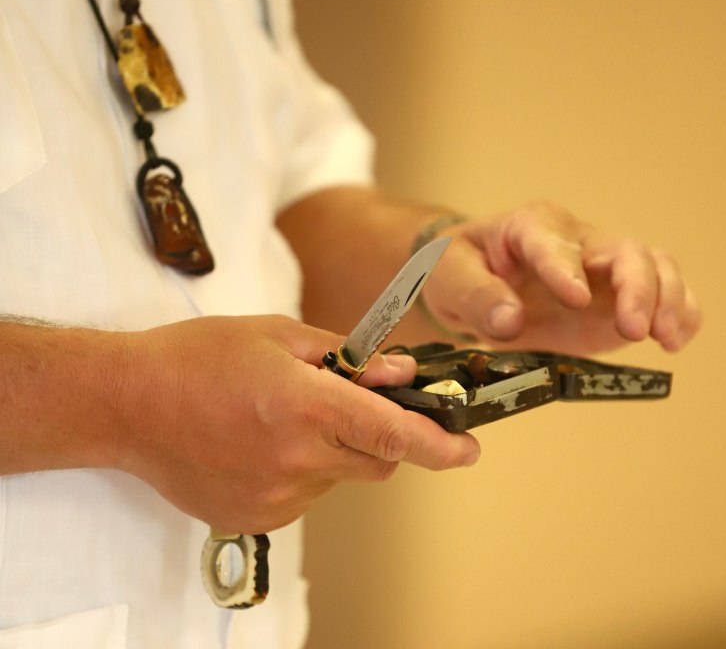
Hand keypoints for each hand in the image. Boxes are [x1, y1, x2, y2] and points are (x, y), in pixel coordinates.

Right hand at [115, 315, 479, 533]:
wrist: (127, 403)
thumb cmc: (198, 357)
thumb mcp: (278, 334)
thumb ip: (346, 355)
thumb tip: (398, 373)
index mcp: (305, 406)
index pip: (392, 434)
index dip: (440, 445)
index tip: (469, 450)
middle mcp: (295, 460)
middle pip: (376, 462)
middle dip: (380, 437)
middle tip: (347, 405)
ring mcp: (274, 497)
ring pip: (338, 477)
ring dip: (332, 450)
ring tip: (282, 417)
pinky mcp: (254, 518)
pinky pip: (303, 496)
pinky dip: (301, 469)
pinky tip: (262, 442)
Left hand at [421, 201, 700, 354]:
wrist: (473, 278)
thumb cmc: (458, 268)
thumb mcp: (449, 275)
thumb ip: (476, 296)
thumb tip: (509, 321)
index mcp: (529, 226)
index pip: (553, 241)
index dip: (565, 268)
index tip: (575, 299)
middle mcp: (576, 239)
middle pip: (624, 250)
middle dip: (637, 287)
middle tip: (634, 329)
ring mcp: (603, 267)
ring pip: (655, 266)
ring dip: (668, 300)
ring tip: (664, 338)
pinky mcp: (620, 296)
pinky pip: (665, 293)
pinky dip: (680, 313)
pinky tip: (674, 341)